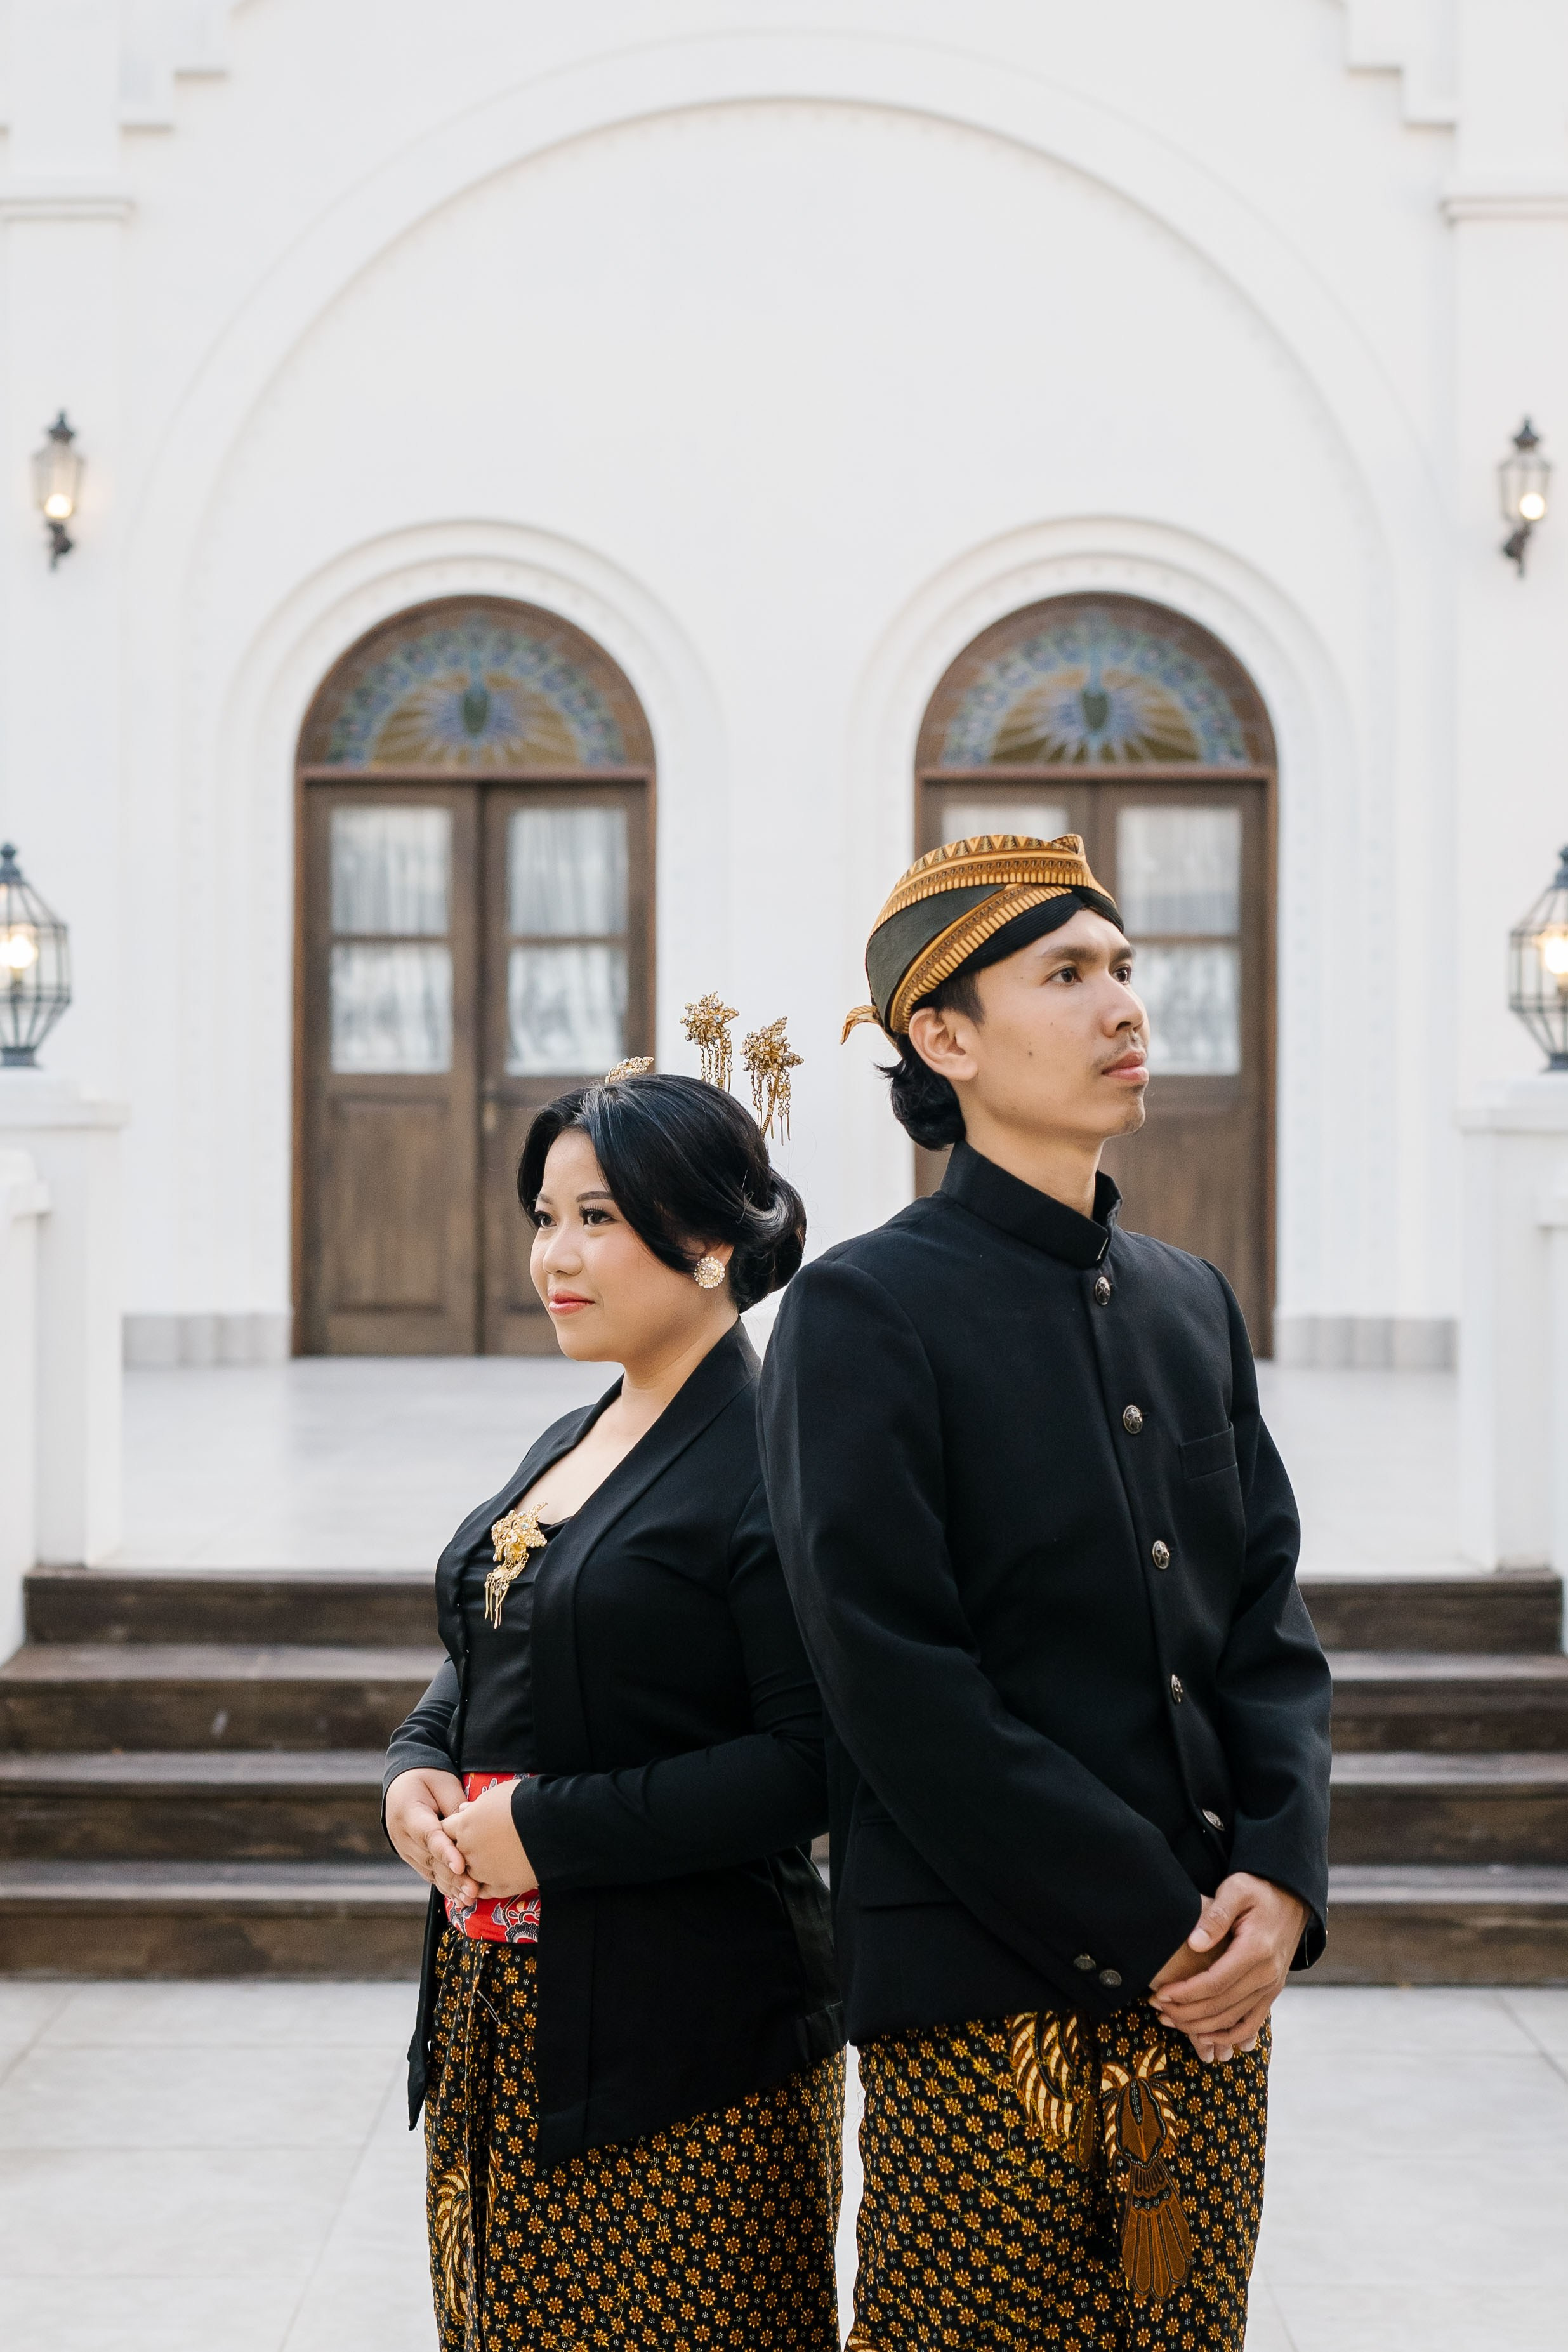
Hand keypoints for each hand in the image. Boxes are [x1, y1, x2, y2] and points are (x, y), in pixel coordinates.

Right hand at [385, 1766, 476, 1905]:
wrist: (402, 1784)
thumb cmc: (427, 1779)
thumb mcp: (442, 1782)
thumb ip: (454, 1804)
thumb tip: (471, 1826)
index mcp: (408, 1813)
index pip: (429, 1835)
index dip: (445, 1852)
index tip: (460, 1866)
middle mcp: (403, 1836)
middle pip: (430, 1859)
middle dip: (453, 1876)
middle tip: (474, 1890)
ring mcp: (405, 1850)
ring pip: (429, 1871)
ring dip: (450, 1886)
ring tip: (471, 1898)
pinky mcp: (412, 1858)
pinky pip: (429, 1874)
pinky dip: (445, 1886)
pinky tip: (460, 1899)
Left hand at [441, 1779, 537, 1901]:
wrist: (553, 1825)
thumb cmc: (526, 1801)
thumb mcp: (498, 1794)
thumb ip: (476, 1805)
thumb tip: (463, 1810)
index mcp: (465, 1824)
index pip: (445, 1829)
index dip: (453, 1828)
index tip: (461, 1828)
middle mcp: (468, 1850)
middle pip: (454, 1853)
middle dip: (463, 1849)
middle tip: (477, 1844)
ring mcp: (483, 1871)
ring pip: (467, 1874)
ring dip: (474, 1868)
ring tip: (491, 1860)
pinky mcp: (499, 1887)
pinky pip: (483, 1890)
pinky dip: (486, 1884)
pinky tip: (496, 1875)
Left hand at [1149, 1873, 1307, 2061]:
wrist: (1290, 1898)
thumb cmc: (1257, 1890)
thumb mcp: (1236, 1889)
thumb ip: (1215, 1915)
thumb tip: (1194, 1944)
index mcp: (1256, 1950)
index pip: (1215, 1982)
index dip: (1185, 1992)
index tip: (1160, 1993)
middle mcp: (1267, 1975)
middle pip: (1221, 2006)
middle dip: (1186, 2012)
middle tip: (1158, 2010)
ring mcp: (1272, 1987)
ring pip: (1233, 2020)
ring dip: (1201, 2026)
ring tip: (1171, 2020)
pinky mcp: (1272, 1992)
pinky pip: (1251, 2023)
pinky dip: (1228, 2036)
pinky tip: (1204, 2036)